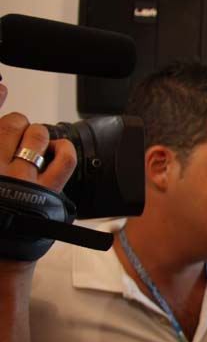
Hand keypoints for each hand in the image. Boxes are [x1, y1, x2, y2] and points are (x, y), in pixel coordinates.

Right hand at [0, 79, 76, 269]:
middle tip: (18, 130)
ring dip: (38, 135)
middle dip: (17, 123)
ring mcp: (21, 179)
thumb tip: (2, 96)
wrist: (0, 253)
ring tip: (36, 143)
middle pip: (10, 125)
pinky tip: (60, 151)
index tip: (3, 89)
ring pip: (35, 138)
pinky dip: (65, 150)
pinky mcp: (46, 191)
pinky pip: (65, 160)